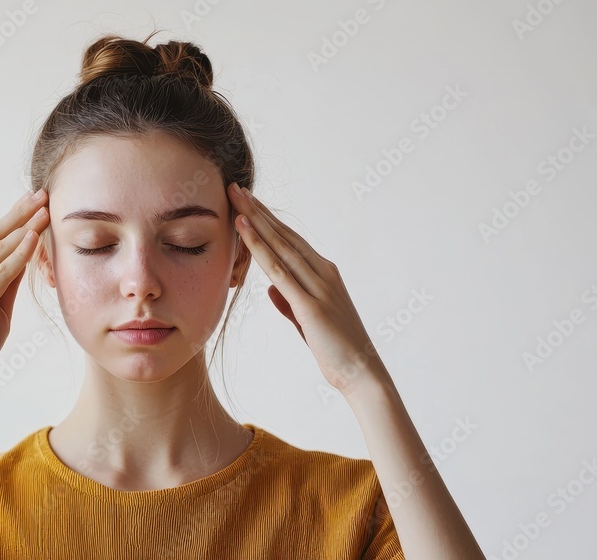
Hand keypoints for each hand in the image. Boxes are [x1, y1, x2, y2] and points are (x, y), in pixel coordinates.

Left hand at [227, 183, 388, 396]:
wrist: (360, 373)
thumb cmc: (336, 349)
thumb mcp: (307, 322)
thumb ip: (290, 303)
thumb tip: (274, 289)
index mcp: (324, 274)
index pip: (290, 240)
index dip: (267, 220)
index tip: (247, 202)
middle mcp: (323, 272)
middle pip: (284, 234)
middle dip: (258, 210)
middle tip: (235, 187)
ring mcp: (318, 285)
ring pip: (280, 245)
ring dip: (256, 220)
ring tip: (236, 198)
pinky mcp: (310, 303)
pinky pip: (279, 269)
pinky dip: (259, 247)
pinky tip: (244, 230)